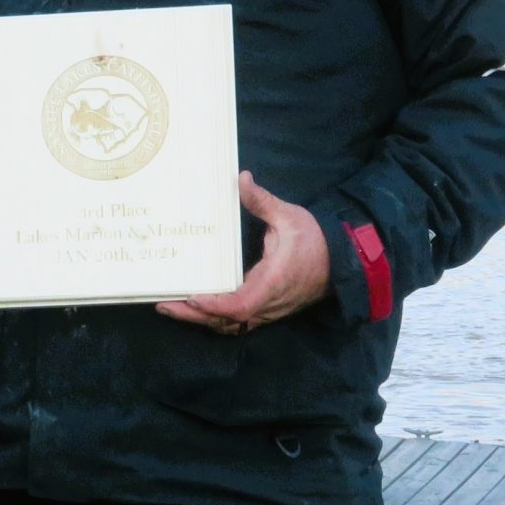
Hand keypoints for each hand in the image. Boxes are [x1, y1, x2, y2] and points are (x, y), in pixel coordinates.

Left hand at [159, 173, 330, 334]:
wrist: (342, 262)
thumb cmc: (315, 240)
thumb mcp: (290, 216)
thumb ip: (263, 201)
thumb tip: (241, 178)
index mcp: (273, 281)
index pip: (241, 304)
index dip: (215, 305)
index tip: (191, 298)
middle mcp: (268, 303)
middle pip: (228, 321)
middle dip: (194, 316)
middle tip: (163, 305)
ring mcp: (268, 311)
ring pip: (231, 325)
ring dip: (201, 320)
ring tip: (171, 307)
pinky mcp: (267, 311)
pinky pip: (238, 323)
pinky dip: (215, 320)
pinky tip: (196, 310)